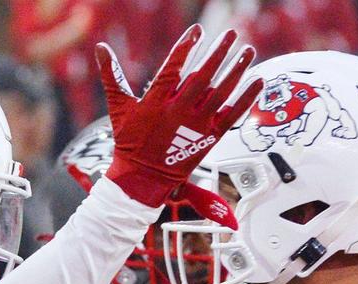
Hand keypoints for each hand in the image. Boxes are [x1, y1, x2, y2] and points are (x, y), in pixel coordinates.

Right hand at [99, 25, 262, 206]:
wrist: (142, 179)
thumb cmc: (129, 143)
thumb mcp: (118, 109)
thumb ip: (112, 76)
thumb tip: (100, 47)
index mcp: (156, 104)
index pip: (173, 68)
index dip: (186, 47)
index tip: (197, 30)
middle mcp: (178, 113)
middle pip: (203, 77)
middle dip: (218, 53)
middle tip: (231, 33)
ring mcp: (195, 127)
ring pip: (221, 93)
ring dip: (237, 70)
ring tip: (247, 51)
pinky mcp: (208, 139)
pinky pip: (231, 116)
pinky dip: (246, 99)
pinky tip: (257, 80)